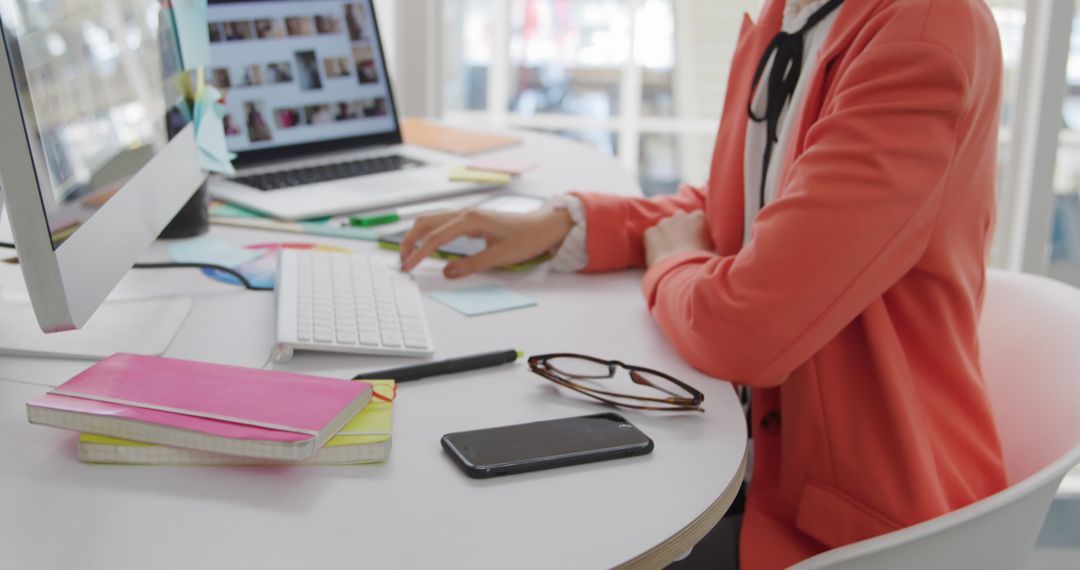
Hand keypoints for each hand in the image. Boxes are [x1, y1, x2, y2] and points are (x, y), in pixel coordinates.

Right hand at [399, 207, 573, 278]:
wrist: (543, 226)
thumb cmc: (526, 239)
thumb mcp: (499, 256)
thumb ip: (471, 265)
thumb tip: (446, 272)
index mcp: (471, 220)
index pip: (436, 237)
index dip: (419, 253)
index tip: (407, 267)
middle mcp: (465, 213)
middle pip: (426, 222)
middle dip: (409, 241)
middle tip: (401, 261)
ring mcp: (467, 214)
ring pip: (431, 220)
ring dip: (417, 236)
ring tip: (409, 254)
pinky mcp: (470, 219)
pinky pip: (441, 222)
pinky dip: (428, 233)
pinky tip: (426, 245)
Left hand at [643, 210, 712, 267]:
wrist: (683, 271)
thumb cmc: (701, 262)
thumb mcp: (711, 248)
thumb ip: (705, 237)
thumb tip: (701, 241)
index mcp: (698, 217)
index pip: (696, 216)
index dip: (693, 228)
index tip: (693, 238)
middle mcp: (680, 216)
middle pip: (678, 216)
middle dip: (678, 227)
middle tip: (680, 243)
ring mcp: (664, 223)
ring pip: (663, 225)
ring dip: (665, 234)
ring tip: (669, 251)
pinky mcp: (650, 232)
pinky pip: (651, 234)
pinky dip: (653, 242)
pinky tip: (659, 254)